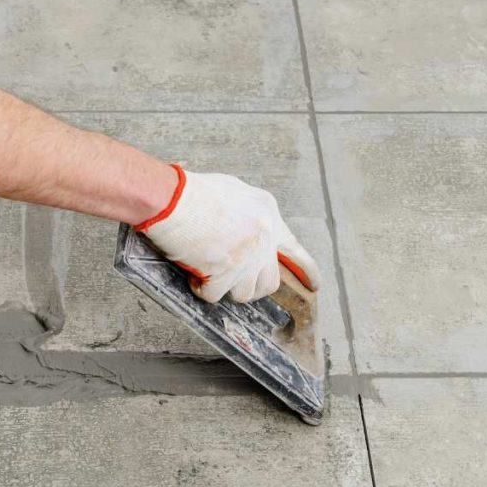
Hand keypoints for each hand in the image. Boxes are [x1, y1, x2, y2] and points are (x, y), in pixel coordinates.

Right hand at [137, 166, 320, 302]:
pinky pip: (214, 295)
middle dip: (253, 286)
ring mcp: (246, 257)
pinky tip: (192, 274)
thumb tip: (246, 231)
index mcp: (268, 215)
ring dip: (226, 288)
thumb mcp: (233, 192)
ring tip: (209, 273)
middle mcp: (264, 238)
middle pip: (270, 281)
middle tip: (234, 282)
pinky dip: (201, 288)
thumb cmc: (193, 192)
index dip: (306, 271)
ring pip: (245, 293)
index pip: (295, 250)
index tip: (313, 286)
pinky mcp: (225, 272)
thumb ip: (247, 214)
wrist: (172, 199)